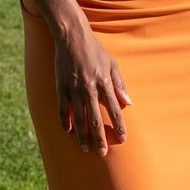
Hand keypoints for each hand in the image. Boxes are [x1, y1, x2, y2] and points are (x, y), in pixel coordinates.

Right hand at [54, 25, 130, 156]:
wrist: (72, 36)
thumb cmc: (95, 49)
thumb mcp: (112, 63)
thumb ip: (119, 84)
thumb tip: (128, 103)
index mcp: (104, 82)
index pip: (114, 109)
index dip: (119, 125)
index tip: (123, 139)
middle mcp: (89, 88)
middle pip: (95, 119)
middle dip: (100, 137)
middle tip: (102, 153)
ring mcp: (74, 88)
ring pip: (78, 117)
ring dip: (82, 135)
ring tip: (85, 148)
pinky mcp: (61, 86)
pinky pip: (62, 109)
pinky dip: (64, 121)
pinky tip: (68, 131)